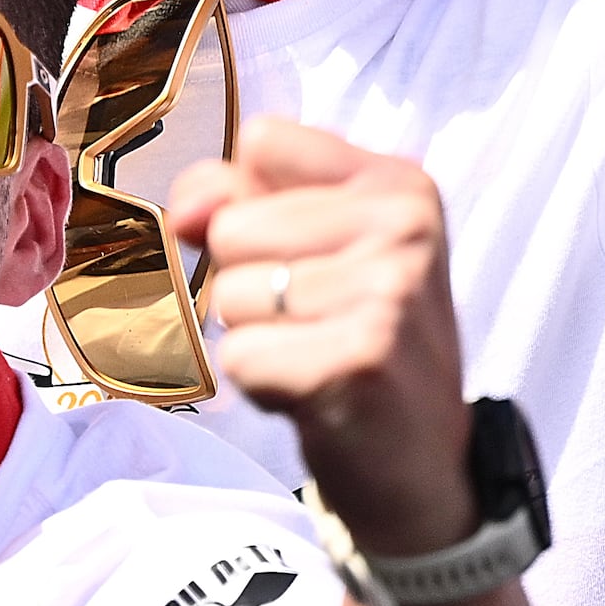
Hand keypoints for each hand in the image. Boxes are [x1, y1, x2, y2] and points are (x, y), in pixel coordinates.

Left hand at [164, 118, 473, 561]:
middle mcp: (406, 228)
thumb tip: (184, 211)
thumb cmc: (351, 339)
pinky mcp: (359, 361)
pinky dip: (261, 383)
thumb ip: (233, 197)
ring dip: (256, 336)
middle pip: (231, 225)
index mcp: (400, 184)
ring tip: (317, 355)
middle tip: (314, 322)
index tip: (298, 253)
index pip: (263, 141)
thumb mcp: (310, 247)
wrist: (419, 464)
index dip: (247, 202)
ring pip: (229, 293)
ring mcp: (389, 293)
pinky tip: (316, 392)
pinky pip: (240, 354)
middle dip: (250, 282)